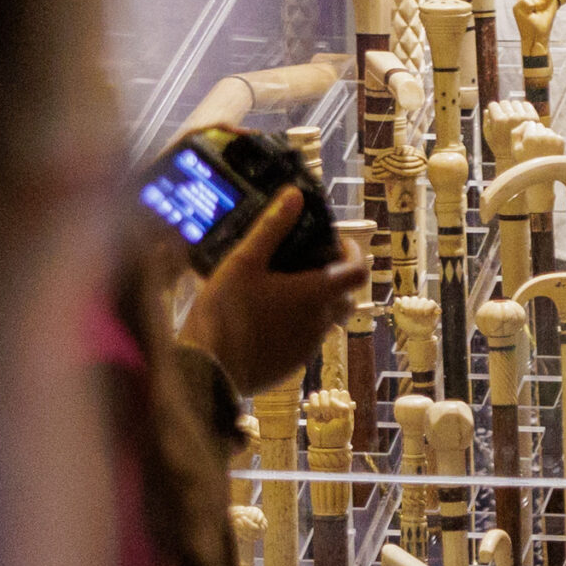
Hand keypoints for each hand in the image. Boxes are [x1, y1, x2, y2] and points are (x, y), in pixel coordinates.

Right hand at [175, 188, 368, 395]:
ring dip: (314, 303)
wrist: (208, 371)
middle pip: (344, 297)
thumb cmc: (225, 313)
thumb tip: (295, 195)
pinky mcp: (291, 365)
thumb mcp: (243, 261)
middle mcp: (319, 323)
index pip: (358, 272)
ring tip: (280, 289)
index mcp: (314, 295)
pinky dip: (297, 325)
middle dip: (333, 278)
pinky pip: (305, 340)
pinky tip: (265, 317)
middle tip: (305, 264)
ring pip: (324, 320)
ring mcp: (307, 349)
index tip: (336, 243)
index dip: (353, 253)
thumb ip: (271, 228)